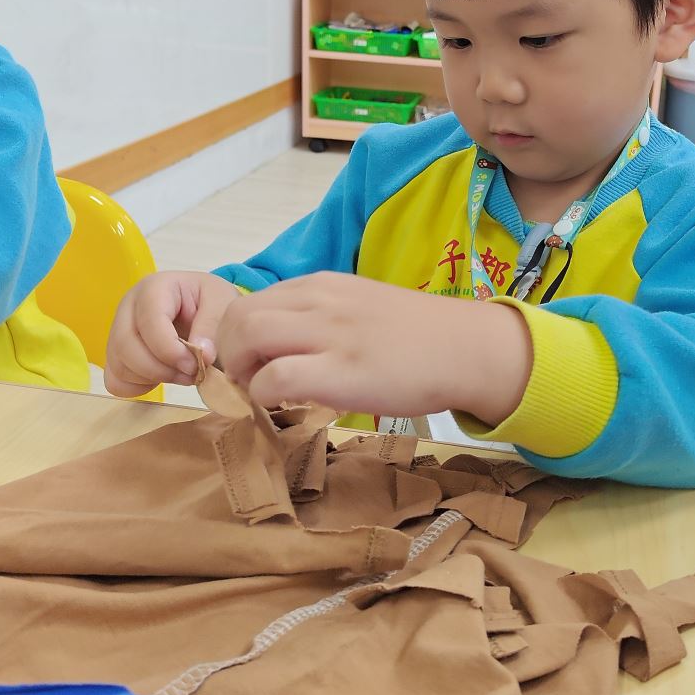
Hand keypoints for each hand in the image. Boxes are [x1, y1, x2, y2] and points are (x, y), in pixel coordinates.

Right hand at [104, 270, 240, 396]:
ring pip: (119, 366)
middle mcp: (128, 307)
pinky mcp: (117, 354)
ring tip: (182, 374)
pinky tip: (163, 378)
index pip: (149, 321)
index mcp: (154, 288)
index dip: (170, 350)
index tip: (195, 365)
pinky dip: (138, 387)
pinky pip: (115, 381)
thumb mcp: (222, 302)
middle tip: (191, 374)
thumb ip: (211, 326)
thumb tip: (202, 355)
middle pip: (126, 346)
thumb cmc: (210, 301)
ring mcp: (118, 331)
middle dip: (160, 369)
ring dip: (153, 379)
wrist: (204, 308)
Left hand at [213, 272, 531, 426]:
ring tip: (263, 396)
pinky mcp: (342, 371)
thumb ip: (319, 318)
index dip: (236, 338)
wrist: (467, 348)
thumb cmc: (418, 338)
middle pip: (237, 316)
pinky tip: (285, 409)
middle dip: (227, 355)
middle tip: (248, 384)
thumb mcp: (360, 308)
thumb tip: (281, 348)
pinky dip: (264, 397)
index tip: (250, 365)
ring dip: (241, 373)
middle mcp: (319, 300)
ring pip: (247, 338)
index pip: (250, 301)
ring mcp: (329, 333)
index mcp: (322, 285)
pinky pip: (275, 379)